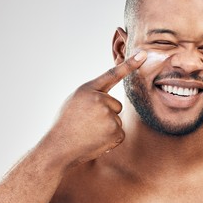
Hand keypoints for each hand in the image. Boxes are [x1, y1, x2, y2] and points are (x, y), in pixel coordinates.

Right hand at [43, 51, 146, 167]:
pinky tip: (96, 140)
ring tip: (89, 132)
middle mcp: (100, 99)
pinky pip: (119, 133)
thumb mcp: (75, 101)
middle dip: (107, 114)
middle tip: (88, 123)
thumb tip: (110, 100)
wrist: (59, 148)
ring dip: (107, 127)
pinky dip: (110, 138)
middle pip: (116, 104)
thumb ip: (93, 95)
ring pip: (117, 119)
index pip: (112, 74)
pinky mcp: (115, 131)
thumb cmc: (66, 124)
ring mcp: (109, 116)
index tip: (143, 54)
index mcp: (88, 89)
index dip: (129, 64)